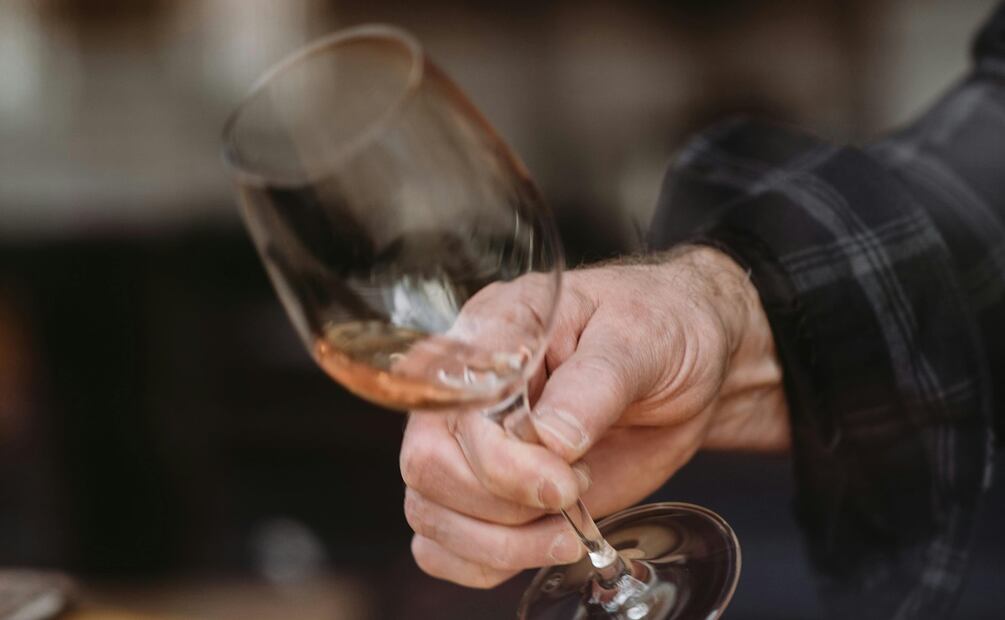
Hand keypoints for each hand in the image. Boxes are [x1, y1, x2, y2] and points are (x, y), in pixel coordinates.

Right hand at [399, 246, 789, 586]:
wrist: (689, 367)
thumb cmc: (660, 330)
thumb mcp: (641, 340)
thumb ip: (594, 384)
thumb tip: (551, 439)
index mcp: (494, 329)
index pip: (453, 405)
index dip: (499, 459)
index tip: (564, 482)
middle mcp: (466, 387)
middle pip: (429, 466)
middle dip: (505, 507)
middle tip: (576, 494)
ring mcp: (471, 442)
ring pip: (431, 513)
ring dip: (502, 544)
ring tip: (570, 528)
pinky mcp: (489, 490)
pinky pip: (442, 544)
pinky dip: (486, 563)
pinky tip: (542, 545)